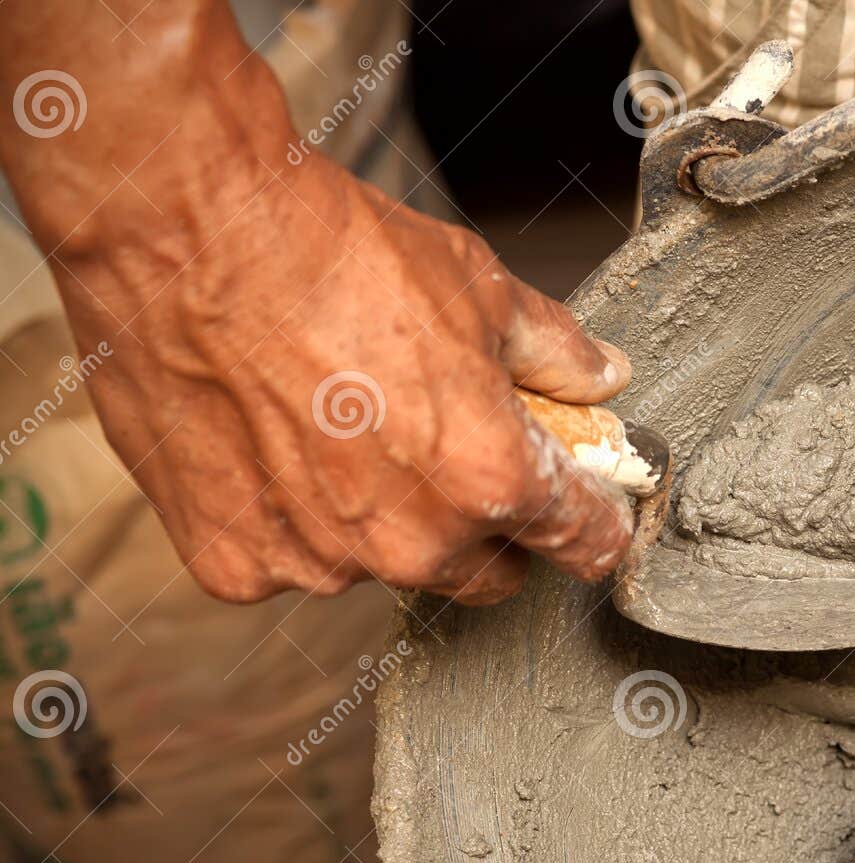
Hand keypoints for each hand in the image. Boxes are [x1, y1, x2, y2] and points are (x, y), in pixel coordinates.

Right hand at [0, 1, 632, 605]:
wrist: (193, 234)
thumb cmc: (337, 255)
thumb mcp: (481, 290)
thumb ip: (555, 354)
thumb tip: (601, 377)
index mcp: (491, 479)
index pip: (580, 545)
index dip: (591, 526)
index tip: (585, 516)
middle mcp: (413, 543)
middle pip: (488, 576)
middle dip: (488, 530)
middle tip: (453, 459)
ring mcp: (321, 563)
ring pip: (385, 569)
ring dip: (383, 525)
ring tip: (344, 432)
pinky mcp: (238, 564)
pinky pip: (290, 561)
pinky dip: (290, 521)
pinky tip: (273, 447)